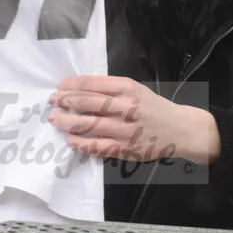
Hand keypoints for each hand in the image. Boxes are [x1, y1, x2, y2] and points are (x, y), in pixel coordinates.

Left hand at [48, 76, 220, 164]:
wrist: (180, 130)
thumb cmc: (154, 107)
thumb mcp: (136, 89)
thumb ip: (112, 89)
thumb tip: (81, 90)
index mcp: (127, 88)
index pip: (91, 84)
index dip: (71, 85)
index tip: (60, 87)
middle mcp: (125, 107)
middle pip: (86, 101)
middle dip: (65, 101)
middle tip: (52, 101)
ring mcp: (124, 129)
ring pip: (88, 124)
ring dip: (67, 121)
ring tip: (54, 119)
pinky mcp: (124, 149)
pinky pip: (97, 146)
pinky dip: (80, 143)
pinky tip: (70, 140)